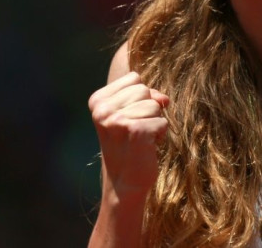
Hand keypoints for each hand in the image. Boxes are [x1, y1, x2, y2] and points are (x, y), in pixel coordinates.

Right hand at [88, 72, 169, 196]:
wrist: (124, 184)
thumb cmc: (129, 145)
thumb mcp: (130, 113)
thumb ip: (146, 96)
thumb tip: (164, 99)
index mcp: (97, 100)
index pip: (134, 78)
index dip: (140, 97)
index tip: (129, 118)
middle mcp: (103, 110)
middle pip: (145, 89)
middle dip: (148, 109)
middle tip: (135, 131)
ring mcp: (117, 121)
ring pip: (155, 105)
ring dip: (154, 122)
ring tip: (140, 139)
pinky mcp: (135, 132)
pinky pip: (163, 122)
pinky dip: (160, 135)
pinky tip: (146, 147)